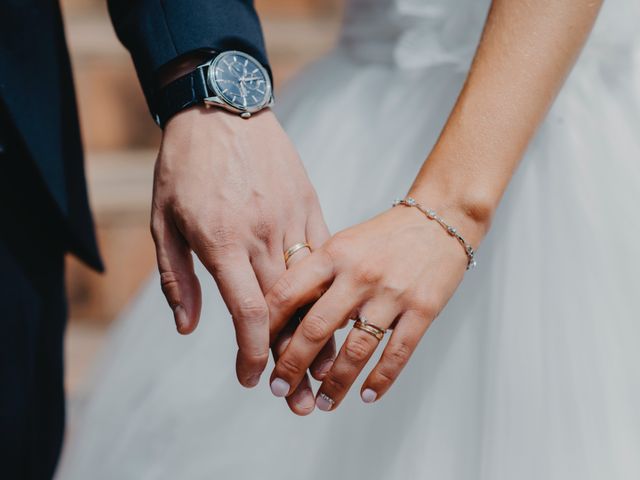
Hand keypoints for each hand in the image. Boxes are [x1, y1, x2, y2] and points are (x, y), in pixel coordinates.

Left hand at [151, 106, 331, 390]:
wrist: (222, 108)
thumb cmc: (185, 165)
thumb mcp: (164, 221)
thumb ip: (175, 278)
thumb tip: (188, 327)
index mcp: (222, 242)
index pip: (247, 311)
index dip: (251, 352)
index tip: (251, 378)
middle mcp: (262, 236)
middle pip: (285, 309)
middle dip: (291, 357)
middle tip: (297, 392)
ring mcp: (290, 218)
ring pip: (311, 286)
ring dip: (319, 330)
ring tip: (328, 366)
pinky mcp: (308, 203)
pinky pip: (321, 253)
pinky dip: (326, 287)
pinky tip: (335, 311)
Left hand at [266, 199, 486, 410]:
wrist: (441, 218)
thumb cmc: (386, 236)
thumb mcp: (344, 243)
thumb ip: (318, 275)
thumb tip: (286, 318)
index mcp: (333, 254)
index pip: (287, 293)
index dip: (266, 326)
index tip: (255, 350)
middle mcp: (359, 274)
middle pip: (315, 328)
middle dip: (292, 365)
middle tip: (279, 388)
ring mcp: (392, 293)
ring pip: (356, 349)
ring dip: (335, 383)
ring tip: (323, 402)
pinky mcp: (423, 309)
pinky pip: (397, 353)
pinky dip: (381, 379)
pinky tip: (367, 395)